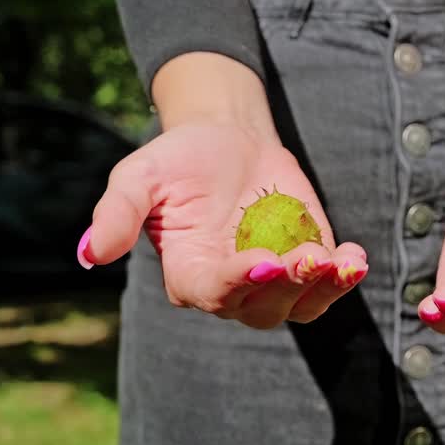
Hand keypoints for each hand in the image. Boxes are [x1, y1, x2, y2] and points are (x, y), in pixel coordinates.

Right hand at [77, 121, 366, 328]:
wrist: (227, 136)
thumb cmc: (177, 158)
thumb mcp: (139, 176)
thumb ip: (116, 214)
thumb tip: (89, 253)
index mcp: (188, 275)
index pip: (213, 293)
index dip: (238, 282)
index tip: (263, 259)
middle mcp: (232, 287)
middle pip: (262, 308)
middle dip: (287, 286)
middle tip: (307, 257)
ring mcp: (273, 278)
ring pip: (300, 306)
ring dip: (323, 290)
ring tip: (341, 262)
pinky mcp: (308, 263)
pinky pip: (328, 285)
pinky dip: (344, 276)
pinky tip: (355, 256)